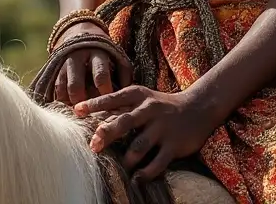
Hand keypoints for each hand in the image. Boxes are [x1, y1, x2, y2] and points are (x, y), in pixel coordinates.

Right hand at [53, 22, 132, 105]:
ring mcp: (64, 63)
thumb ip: (123, 71)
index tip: (108, 104)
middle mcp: (77, 58)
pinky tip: (67, 109)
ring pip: (63, 88)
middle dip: (82, 102)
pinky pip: (55, 88)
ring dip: (69, 103)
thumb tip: (129, 90)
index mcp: (97, 54)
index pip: (100, 75)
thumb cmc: (103, 51)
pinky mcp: (54, 68)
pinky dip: (60, 100)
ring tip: (78, 114)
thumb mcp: (116, 55)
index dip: (104, 91)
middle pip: (76, 85)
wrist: (79, 31)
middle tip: (89, 113)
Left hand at [73, 85, 217, 181]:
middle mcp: (150, 109)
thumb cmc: (162, 104)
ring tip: (119, 167)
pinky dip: (145, 173)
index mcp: (139, 95)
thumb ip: (121, 106)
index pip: (113, 98)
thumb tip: (90, 117)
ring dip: (126, 159)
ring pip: (138, 146)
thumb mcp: (143, 98)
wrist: (199, 107)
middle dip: (107, 134)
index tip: (76, 111)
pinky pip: (157, 163)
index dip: (94, 104)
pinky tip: (136, 179)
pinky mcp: (174, 145)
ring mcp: (162, 127)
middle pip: (124, 122)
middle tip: (94, 146)